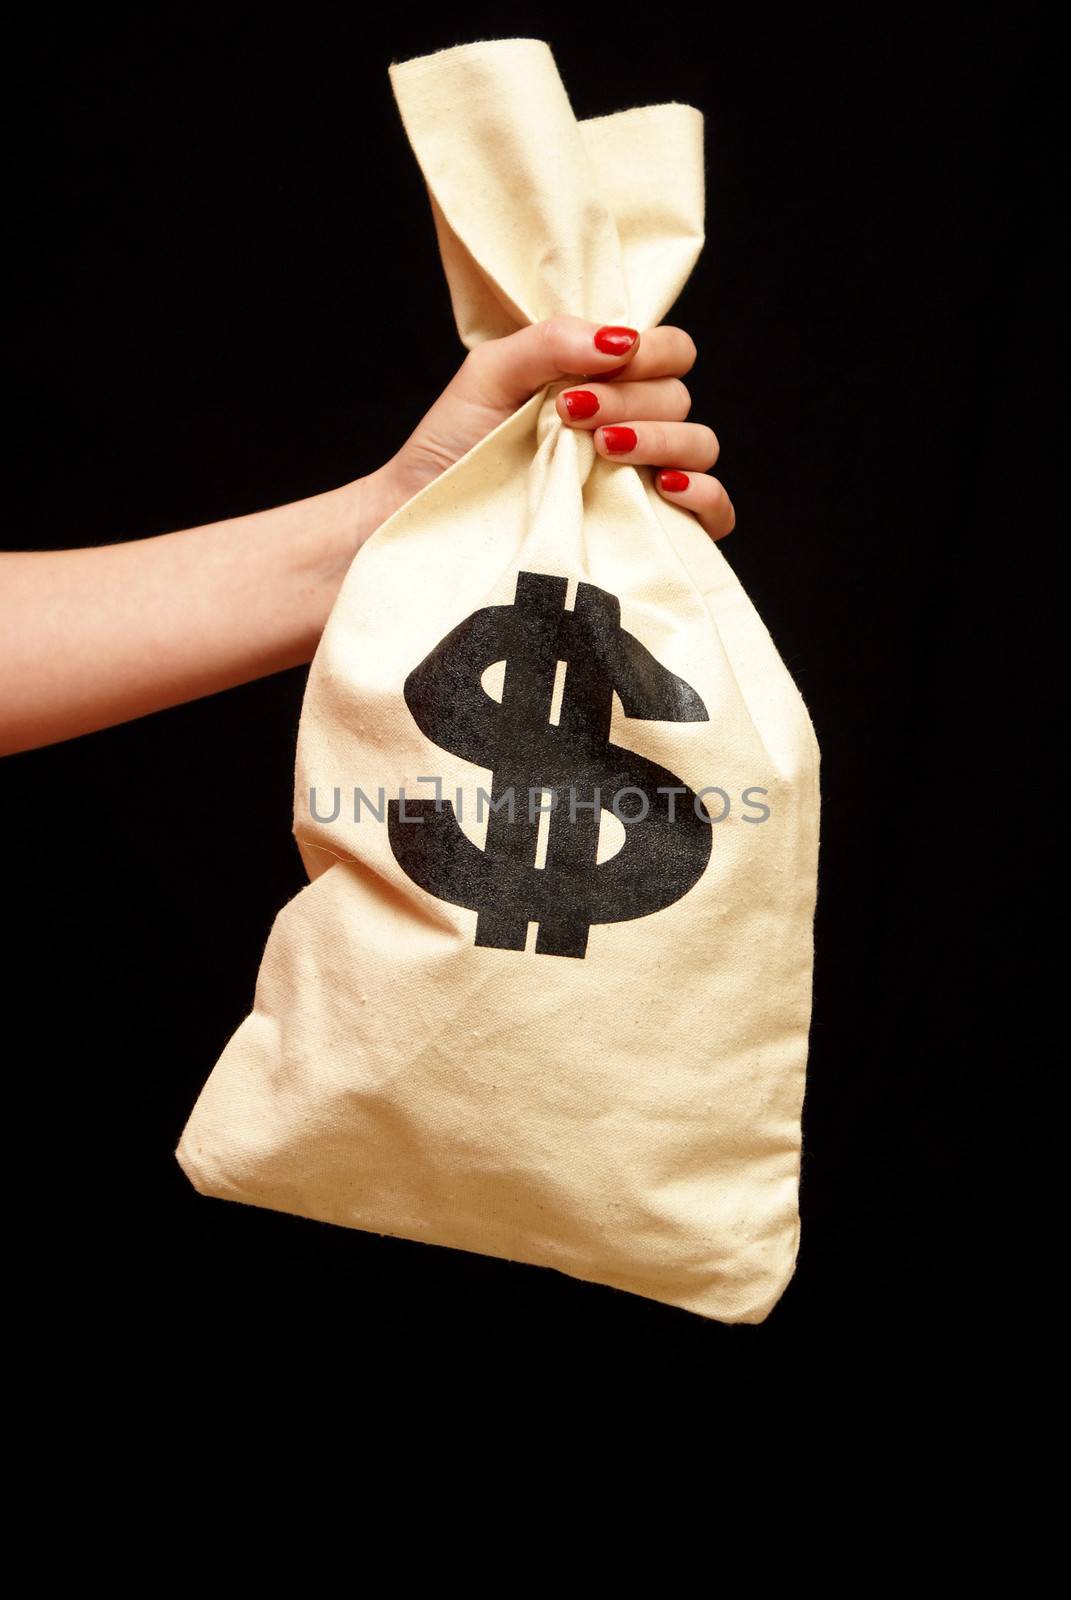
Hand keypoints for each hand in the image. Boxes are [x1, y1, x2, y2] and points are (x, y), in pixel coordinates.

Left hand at [364, 315, 734, 544]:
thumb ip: (553, 340)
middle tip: (573, 414)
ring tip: (602, 450)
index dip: (651, 351)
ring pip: (700, 446)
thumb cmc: (455, 443)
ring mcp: (645, 484)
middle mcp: (635, 429)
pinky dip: (705, 496)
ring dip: (660, 439)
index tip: (598, 364)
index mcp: (608, 384)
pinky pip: (716, 514)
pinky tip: (667, 489)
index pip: (670, 352)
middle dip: (630, 399)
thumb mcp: (492, 373)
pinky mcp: (650, 536)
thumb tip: (621, 339)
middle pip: (680, 398)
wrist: (427, 515)